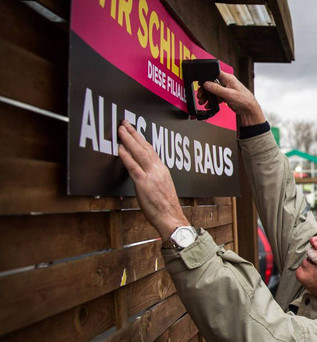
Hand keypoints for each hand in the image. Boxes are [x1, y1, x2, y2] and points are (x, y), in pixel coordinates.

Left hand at [117, 120, 188, 240]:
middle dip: (134, 133)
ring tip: (121, 130)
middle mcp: (158, 170)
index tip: (134, 131)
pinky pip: (133, 166)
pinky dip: (126, 156)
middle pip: (145, 147)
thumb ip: (152, 178)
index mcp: (162, 170)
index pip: (151, 150)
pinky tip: (120, 148)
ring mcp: (151, 175)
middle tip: (125, 123)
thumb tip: (143, 174)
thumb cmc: (166, 208)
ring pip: (139, 153)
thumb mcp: (161, 188)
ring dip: (129, 139)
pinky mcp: (144, 183)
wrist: (171, 218)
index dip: (141, 139)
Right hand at [199, 70, 265, 126]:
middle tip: (200, 95)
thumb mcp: (229, 94)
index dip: (206, 76)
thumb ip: (217, 89)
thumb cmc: (244, 100)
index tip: (201, 83)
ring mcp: (226, 89)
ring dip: (207, 96)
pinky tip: (209, 104)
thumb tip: (207, 84)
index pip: (214, 72)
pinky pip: (216, 96)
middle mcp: (227, 82)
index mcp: (228, 78)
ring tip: (203, 101)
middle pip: (211, 82)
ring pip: (213, 90)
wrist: (249, 110)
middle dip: (205, 89)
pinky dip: (212, 100)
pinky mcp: (225, 95)